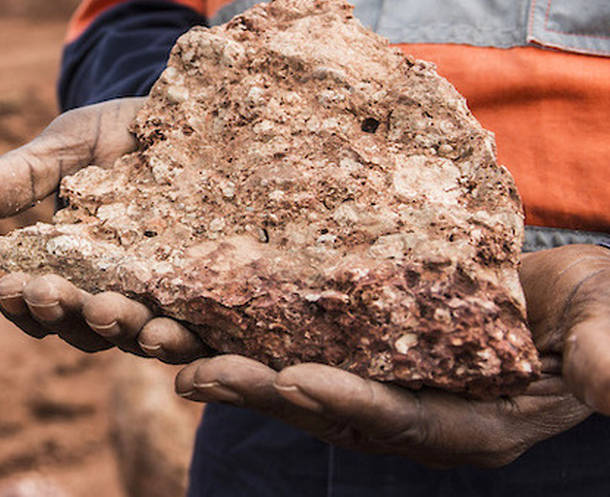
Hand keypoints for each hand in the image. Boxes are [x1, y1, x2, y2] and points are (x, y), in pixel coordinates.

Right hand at [0, 98, 209, 362]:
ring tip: (136, 327)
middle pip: (87, 329)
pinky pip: (206, 327)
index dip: (22, 303)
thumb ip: (16, 178)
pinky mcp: (216, 293)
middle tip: (60, 298)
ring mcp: (165, 300)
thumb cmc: (114, 134)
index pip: (38, 304)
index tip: (10, 288)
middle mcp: (113, 298)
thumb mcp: (63, 147)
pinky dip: (195, 338)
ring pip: (143, 337)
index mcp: (68, 273)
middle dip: (71, 317)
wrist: (192, 114)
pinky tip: (189, 331)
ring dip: (134, 335)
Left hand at [175, 244, 609, 467]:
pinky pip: (291, 347)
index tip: (293, 380)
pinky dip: (240, 333)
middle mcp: (414, 415)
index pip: (403, 422)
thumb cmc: (601, 315)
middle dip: (257, 391)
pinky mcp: (358, 351)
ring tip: (163, 344)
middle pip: (326, 410)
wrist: (572, 301)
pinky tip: (189, 313)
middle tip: (193, 370)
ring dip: (228, 365)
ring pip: (292, 382)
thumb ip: (608, 354)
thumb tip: (606, 383)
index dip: (350, 404)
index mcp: (474, 426)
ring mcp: (381, 386)